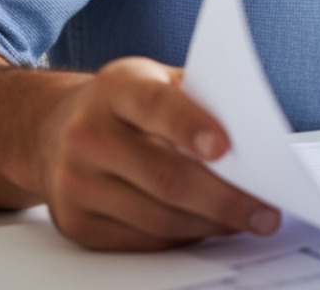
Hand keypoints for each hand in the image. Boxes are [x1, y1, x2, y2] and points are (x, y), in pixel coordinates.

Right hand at [39, 57, 279, 249]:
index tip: (225, 148)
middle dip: (224, 198)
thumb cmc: (125, 103)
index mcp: (115, 90)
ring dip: (210, 224)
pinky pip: (143, 240)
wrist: (54, 129)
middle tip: (265, 211)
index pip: (154, 106)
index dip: (190, 126)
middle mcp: (87, 136)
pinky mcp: (76, 223)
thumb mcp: (156, 79)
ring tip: (247, 222)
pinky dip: (184, 237)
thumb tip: (253, 138)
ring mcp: (76, 184)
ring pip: (157, 217)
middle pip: (164, 176)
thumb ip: (199, 99)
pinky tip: (209, 227)